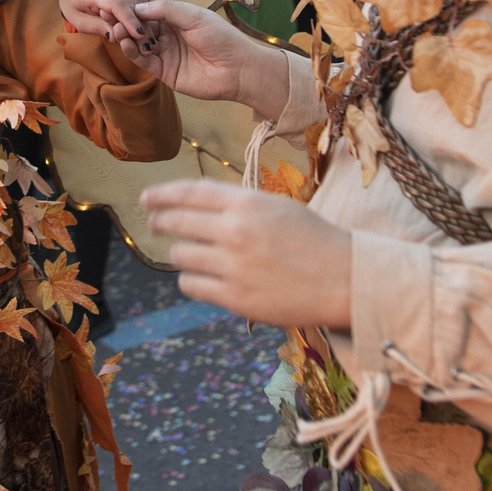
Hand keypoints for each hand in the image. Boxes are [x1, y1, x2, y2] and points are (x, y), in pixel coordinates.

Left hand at [59, 0, 172, 47]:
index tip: (139, 35)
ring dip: (148, 20)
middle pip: (129, 5)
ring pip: (137, 1)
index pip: (115, 5)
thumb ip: (97, 26)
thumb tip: (115, 35)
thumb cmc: (75, 9)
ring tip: (155, 40)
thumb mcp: (79, 21)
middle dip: (140, 26)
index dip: (128, 20)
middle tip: (149, 47)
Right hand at [109, 0, 289, 117]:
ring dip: (127, 37)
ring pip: (140, 44)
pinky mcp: (165, 72)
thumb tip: (138, 6)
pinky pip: (144, 62)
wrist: (237, 69)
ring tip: (117, 31)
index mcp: (177, 18)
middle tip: (111, 18)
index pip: (150, 10)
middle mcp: (169, 35)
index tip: (117, 2)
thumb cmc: (220, 37)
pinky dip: (133, 53)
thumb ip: (166, 10)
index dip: (134, 7)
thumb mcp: (193, 16)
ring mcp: (166, 53)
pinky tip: (124, 44)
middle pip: (141, 27)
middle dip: (127, 23)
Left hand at [143, 179, 350, 328]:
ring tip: (190, 255)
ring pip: (180, 256)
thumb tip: (197, 206)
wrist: (344, 279)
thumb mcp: (277, 207)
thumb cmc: (315, 240)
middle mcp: (235, 231)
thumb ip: (238, 205)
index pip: (189, 192)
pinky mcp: (234, 298)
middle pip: (177, 222)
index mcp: (247, 203)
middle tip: (155, 225)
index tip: (147, 198)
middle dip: (161, 222)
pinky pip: (192, 285)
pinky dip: (192, 280)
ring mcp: (233, 266)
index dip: (162, 194)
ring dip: (181, 255)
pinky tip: (201, 278)